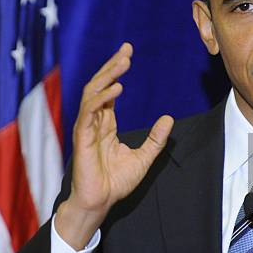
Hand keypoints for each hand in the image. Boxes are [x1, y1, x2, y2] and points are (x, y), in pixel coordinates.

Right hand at [55, 43, 173, 248]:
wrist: (101, 202)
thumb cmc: (116, 182)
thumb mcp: (144, 158)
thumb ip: (155, 139)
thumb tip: (169, 118)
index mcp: (105, 124)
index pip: (109, 91)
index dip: (117, 71)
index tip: (128, 53)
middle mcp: (94, 121)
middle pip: (100, 86)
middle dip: (112, 66)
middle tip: (127, 50)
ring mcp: (86, 127)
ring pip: (92, 93)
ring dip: (107, 76)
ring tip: (123, 62)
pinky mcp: (83, 137)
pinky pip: (89, 111)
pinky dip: (101, 98)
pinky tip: (116, 89)